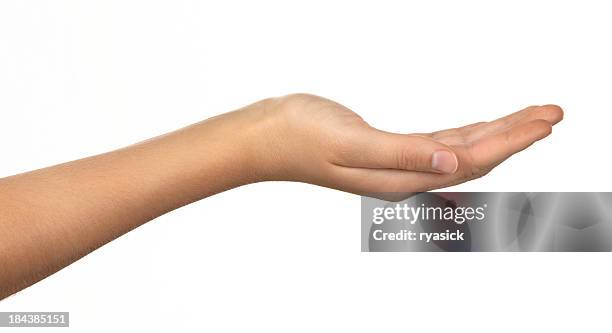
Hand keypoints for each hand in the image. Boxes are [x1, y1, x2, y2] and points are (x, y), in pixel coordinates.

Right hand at [254, 94, 562, 194]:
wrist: (268, 136)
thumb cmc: (301, 137)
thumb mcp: (352, 143)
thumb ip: (403, 154)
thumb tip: (454, 163)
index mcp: (400, 177)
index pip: (470, 160)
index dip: (510, 141)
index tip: (544, 121)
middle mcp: (405, 174)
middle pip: (474, 156)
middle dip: (515, 136)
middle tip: (552, 114)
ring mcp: (397, 163)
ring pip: (460, 149)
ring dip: (497, 133)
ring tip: (529, 118)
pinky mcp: (387, 149)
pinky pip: (439, 143)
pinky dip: (467, 134)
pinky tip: (480, 128)